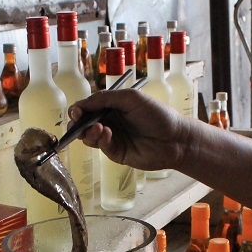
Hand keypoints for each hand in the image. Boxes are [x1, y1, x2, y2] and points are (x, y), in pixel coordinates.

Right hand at [69, 89, 190, 170]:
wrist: (175, 138)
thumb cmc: (157, 114)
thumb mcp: (130, 98)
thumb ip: (105, 98)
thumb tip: (82, 104)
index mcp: (112, 106)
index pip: (88, 107)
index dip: (79, 109)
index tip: (76, 111)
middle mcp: (110, 121)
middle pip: (84, 123)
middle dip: (78, 123)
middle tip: (79, 122)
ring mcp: (113, 138)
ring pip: (90, 137)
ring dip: (89, 132)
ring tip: (98, 128)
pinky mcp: (117, 153)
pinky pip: (102, 147)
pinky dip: (100, 140)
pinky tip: (107, 134)